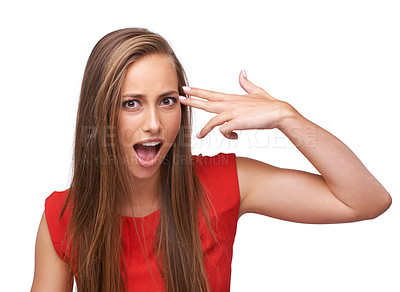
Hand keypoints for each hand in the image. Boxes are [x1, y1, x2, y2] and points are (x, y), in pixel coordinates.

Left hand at [179, 70, 296, 138]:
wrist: (280, 113)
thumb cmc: (269, 105)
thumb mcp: (256, 91)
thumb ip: (246, 83)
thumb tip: (241, 72)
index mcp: (233, 98)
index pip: (212, 94)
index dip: (198, 92)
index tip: (187, 89)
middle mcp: (231, 104)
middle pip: (207, 103)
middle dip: (193, 100)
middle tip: (180, 98)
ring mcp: (234, 113)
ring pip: (213, 121)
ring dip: (205, 129)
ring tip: (198, 136)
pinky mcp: (238, 122)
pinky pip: (225, 131)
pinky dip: (227, 136)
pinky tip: (234, 137)